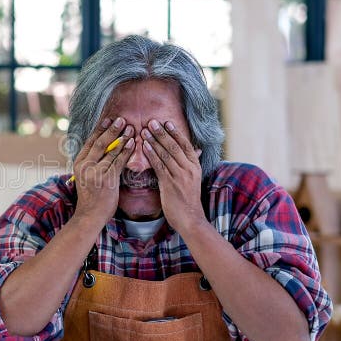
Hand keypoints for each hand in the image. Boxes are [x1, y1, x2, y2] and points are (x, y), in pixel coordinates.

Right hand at [71, 117, 135, 227]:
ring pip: (111, 151)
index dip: (100, 129)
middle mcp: (85, 165)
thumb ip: (92, 162)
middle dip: (112, 129)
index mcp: (79, 163)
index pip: (90, 142)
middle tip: (122, 119)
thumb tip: (104, 148)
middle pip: (100, 143)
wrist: (89, 215)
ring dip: (122, 138)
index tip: (108, 119)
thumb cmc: (91, 197)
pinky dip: (126, 151)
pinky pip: (118, 161)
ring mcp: (95, 172)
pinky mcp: (107, 179)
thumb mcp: (86, 176)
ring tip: (131, 128)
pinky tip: (132, 143)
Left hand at [140, 119, 204, 234]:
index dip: (175, 133)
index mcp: (195, 166)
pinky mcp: (170, 183)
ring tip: (144, 130)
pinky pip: (159, 165)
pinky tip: (144, 146)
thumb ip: (192, 164)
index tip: (166, 122)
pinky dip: (151, 154)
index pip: (185, 145)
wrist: (190, 219)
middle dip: (162, 133)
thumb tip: (196, 150)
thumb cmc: (188, 199)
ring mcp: (180, 175)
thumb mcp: (194, 179)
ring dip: (154, 141)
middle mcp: (189, 168)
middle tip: (152, 121)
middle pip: (174, 146)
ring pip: (165, 154)